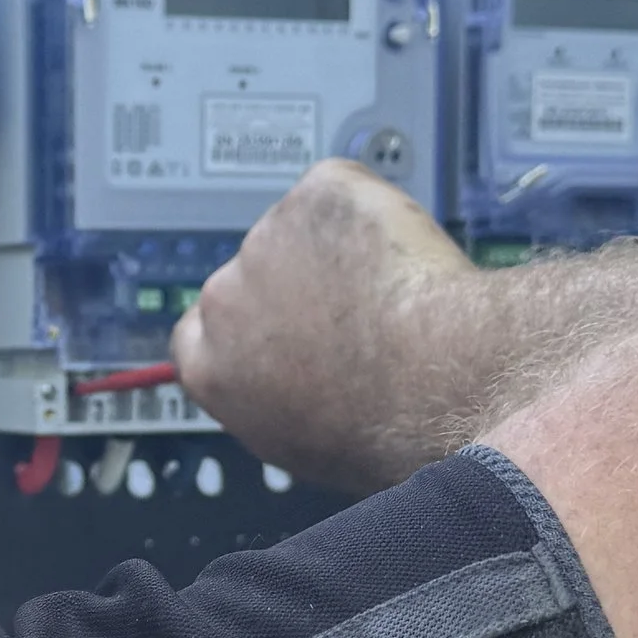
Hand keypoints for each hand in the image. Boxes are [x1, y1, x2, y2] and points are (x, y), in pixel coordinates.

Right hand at [170, 161, 477, 490]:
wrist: (437, 384)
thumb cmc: (381, 431)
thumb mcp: (299, 444)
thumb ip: (268, 398)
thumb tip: (291, 386)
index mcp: (207, 364)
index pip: (200, 327)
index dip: (250, 320)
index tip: (284, 325)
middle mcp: (223, 296)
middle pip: (253, 272)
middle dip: (298, 281)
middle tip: (358, 311)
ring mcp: (266, 236)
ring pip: (304, 232)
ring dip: (341, 249)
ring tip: (393, 296)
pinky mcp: (318, 193)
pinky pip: (346, 193)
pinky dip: (374, 213)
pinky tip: (406, 259)